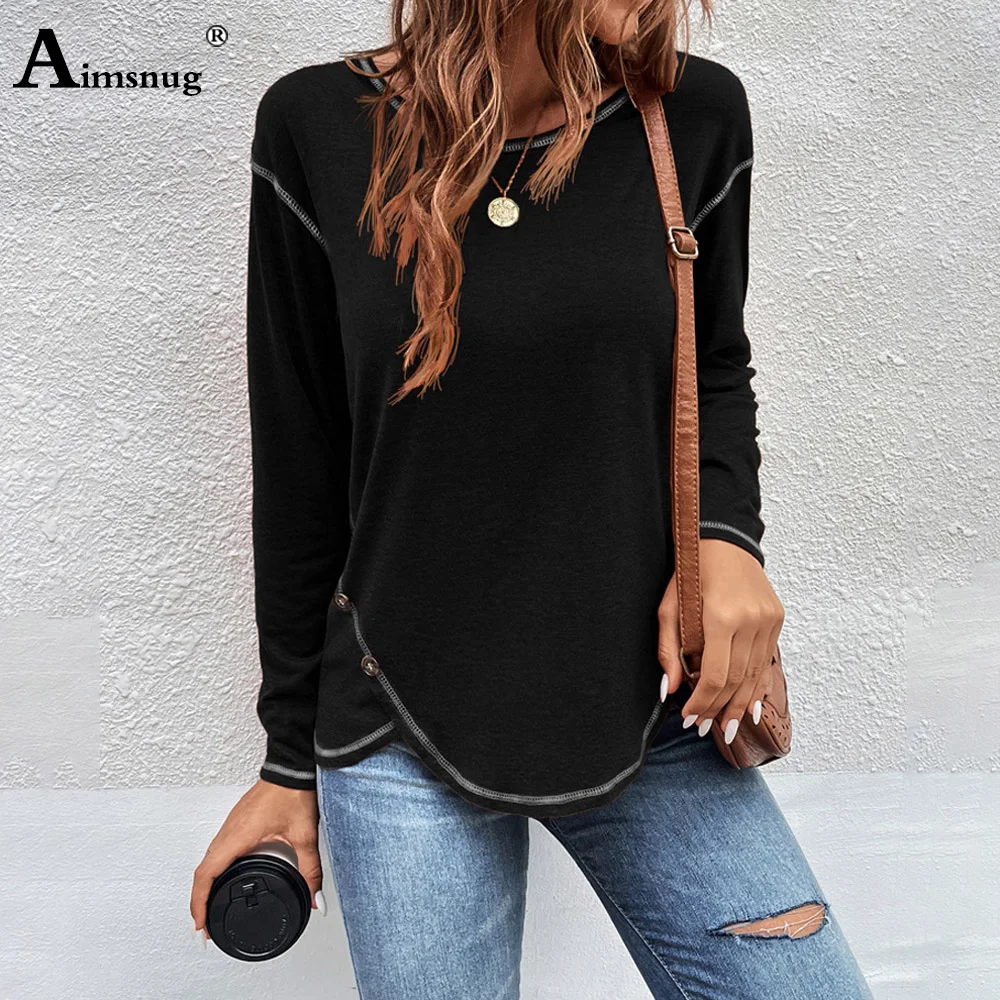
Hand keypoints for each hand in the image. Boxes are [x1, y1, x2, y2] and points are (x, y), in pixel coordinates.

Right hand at [189, 779, 323, 940]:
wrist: (292, 766)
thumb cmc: (293, 791)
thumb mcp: (304, 835)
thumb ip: (310, 870)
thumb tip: (314, 897)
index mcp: (238, 836)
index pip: (206, 875)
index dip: (199, 903)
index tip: (200, 925)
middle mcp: (229, 830)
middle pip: (203, 870)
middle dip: (199, 900)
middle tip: (204, 925)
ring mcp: (231, 824)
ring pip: (209, 858)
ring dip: (206, 884)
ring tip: (210, 905)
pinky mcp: (237, 820)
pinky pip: (218, 848)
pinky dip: (214, 868)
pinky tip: (224, 876)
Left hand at [657, 538, 783, 743]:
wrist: (724, 538)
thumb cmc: (691, 570)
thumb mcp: (669, 606)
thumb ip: (668, 650)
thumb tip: (669, 689)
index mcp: (722, 617)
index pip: (714, 675)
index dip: (702, 702)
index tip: (689, 717)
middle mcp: (751, 621)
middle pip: (736, 680)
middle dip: (718, 709)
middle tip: (704, 729)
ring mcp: (768, 620)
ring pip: (755, 675)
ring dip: (739, 704)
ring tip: (725, 726)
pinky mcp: (776, 618)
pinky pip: (766, 661)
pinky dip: (757, 685)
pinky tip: (748, 705)